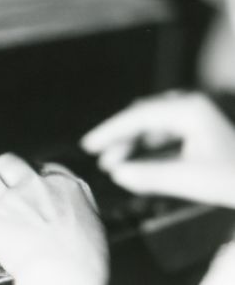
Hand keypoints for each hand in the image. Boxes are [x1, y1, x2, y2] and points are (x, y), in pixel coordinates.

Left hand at [0, 153, 107, 284]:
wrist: (67, 279)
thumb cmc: (87, 261)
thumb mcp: (97, 226)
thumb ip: (84, 209)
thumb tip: (76, 209)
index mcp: (64, 187)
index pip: (44, 168)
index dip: (30, 175)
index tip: (25, 184)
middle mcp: (35, 188)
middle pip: (8, 162)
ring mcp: (11, 203)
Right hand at [81, 91, 234, 207]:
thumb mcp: (191, 178)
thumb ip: (150, 176)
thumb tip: (116, 174)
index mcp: (188, 110)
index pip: (137, 116)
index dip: (109, 131)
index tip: (88, 145)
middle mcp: (189, 106)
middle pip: (142, 118)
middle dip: (120, 139)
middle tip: (101, 160)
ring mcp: (194, 115)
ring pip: (151, 126)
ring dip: (133, 144)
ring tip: (115, 163)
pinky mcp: (197, 127)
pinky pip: (163, 135)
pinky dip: (147, 149)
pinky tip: (138, 163)